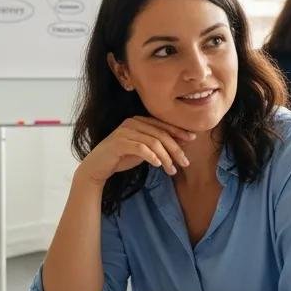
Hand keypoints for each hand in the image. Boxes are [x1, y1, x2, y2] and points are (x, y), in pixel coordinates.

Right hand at [77, 117, 196, 184]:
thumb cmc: (121, 157)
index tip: (192, 139)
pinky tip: (158, 165)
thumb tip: (182, 141)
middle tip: (185, 162)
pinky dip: (151, 157)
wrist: (97, 167)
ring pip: (153, 142)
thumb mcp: (144, 150)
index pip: (163, 124)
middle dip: (175, 148)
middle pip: (160, 134)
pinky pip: (140, 148)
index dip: (178, 131)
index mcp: (139, 120)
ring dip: (165, 157)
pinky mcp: (118, 143)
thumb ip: (159, 145)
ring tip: (172, 170)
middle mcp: (132, 122)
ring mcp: (124, 131)